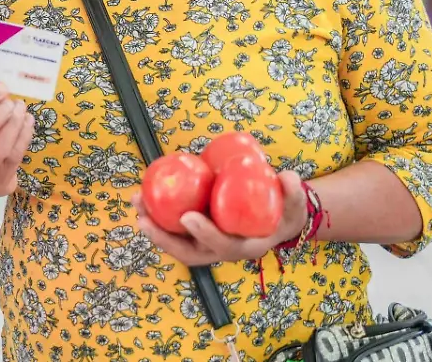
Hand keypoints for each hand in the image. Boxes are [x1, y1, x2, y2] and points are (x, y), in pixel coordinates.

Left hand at [133, 170, 308, 265]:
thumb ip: (292, 191)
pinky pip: (174, 231)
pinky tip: (144, 197)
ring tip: (137, 204)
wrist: (278, 221)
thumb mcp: (294, 203)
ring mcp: (208, 246)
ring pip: (176, 244)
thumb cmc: (284, 212)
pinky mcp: (197, 236)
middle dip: (164, 238)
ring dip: (154, 227)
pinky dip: (158, 218)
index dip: (205, 234)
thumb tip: (287, 177)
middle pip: (189, 252)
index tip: (188, 217)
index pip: (223, 246)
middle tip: (145, 218)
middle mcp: (222, 252)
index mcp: (246, 248)